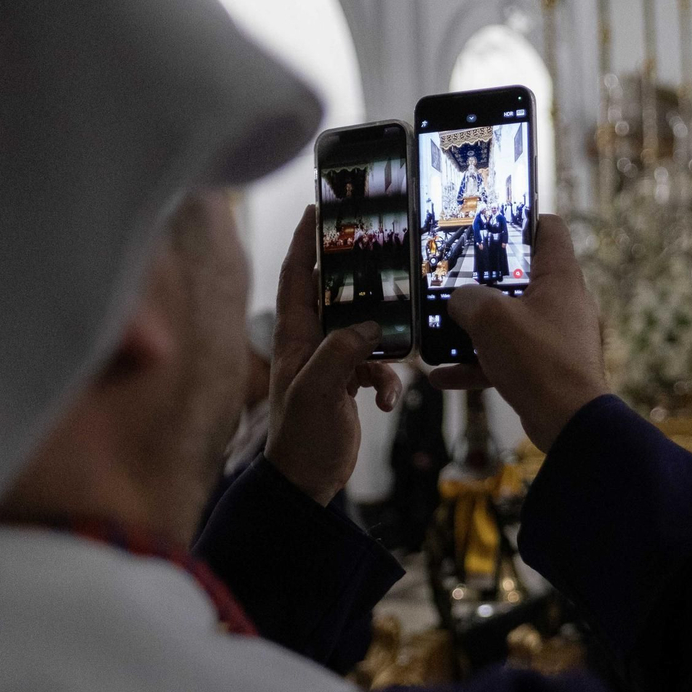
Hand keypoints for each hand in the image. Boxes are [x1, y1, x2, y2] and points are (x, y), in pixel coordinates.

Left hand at [265, 206, 401, 505]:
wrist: (307, 482)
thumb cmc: (301, 439)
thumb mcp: (318, 393)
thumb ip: (340, 354)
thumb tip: (369, 326)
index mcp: (293, 336)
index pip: (296, 276)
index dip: (305, 241)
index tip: (319, 209)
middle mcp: (310, 342)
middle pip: (335, 294)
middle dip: (358, 277)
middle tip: (383, 253)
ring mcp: (331, 361)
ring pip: (365, 331)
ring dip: (385, 341)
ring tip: (398, 350)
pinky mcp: (349, 383)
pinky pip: (377, 367)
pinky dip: (388, 381)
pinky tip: (388, 403)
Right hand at [430, 215, 607, 450]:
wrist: (567, 422)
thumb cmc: (538, 359)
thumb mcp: (490, 318)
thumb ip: (467, 297)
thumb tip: (459, 299)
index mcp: (559, 276)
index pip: (548, 228)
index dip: (520, 218)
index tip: (488, 223)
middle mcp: (561, 301)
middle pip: (520, 276)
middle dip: (482, 280)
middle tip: (451, 278)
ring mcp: (553, 336)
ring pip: (508, 321)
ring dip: (474, 327)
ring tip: (439, 330)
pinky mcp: (544, 367)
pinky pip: (505, 358)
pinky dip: (477, 365)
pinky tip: (442, 377)